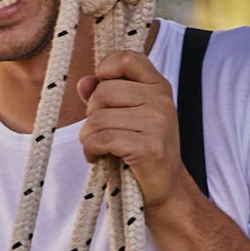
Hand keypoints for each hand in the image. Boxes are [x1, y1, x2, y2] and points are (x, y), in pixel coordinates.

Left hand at [78, 51, 190, 214]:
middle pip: (103, 92)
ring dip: (88, 137)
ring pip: (98, 118)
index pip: (126, 59)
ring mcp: (158, 123)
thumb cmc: (143, 152)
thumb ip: (106, 96)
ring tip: (96, 148)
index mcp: (159, 86)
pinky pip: (103, 139)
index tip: (101, 90)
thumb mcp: (128, 117)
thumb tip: (83, 82)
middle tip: (98, 132)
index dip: (105, 70)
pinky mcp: (149, 147)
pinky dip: (91, 150)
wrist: (166, 191)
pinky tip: (96, 158)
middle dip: (91, 114)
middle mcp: (162, 100)